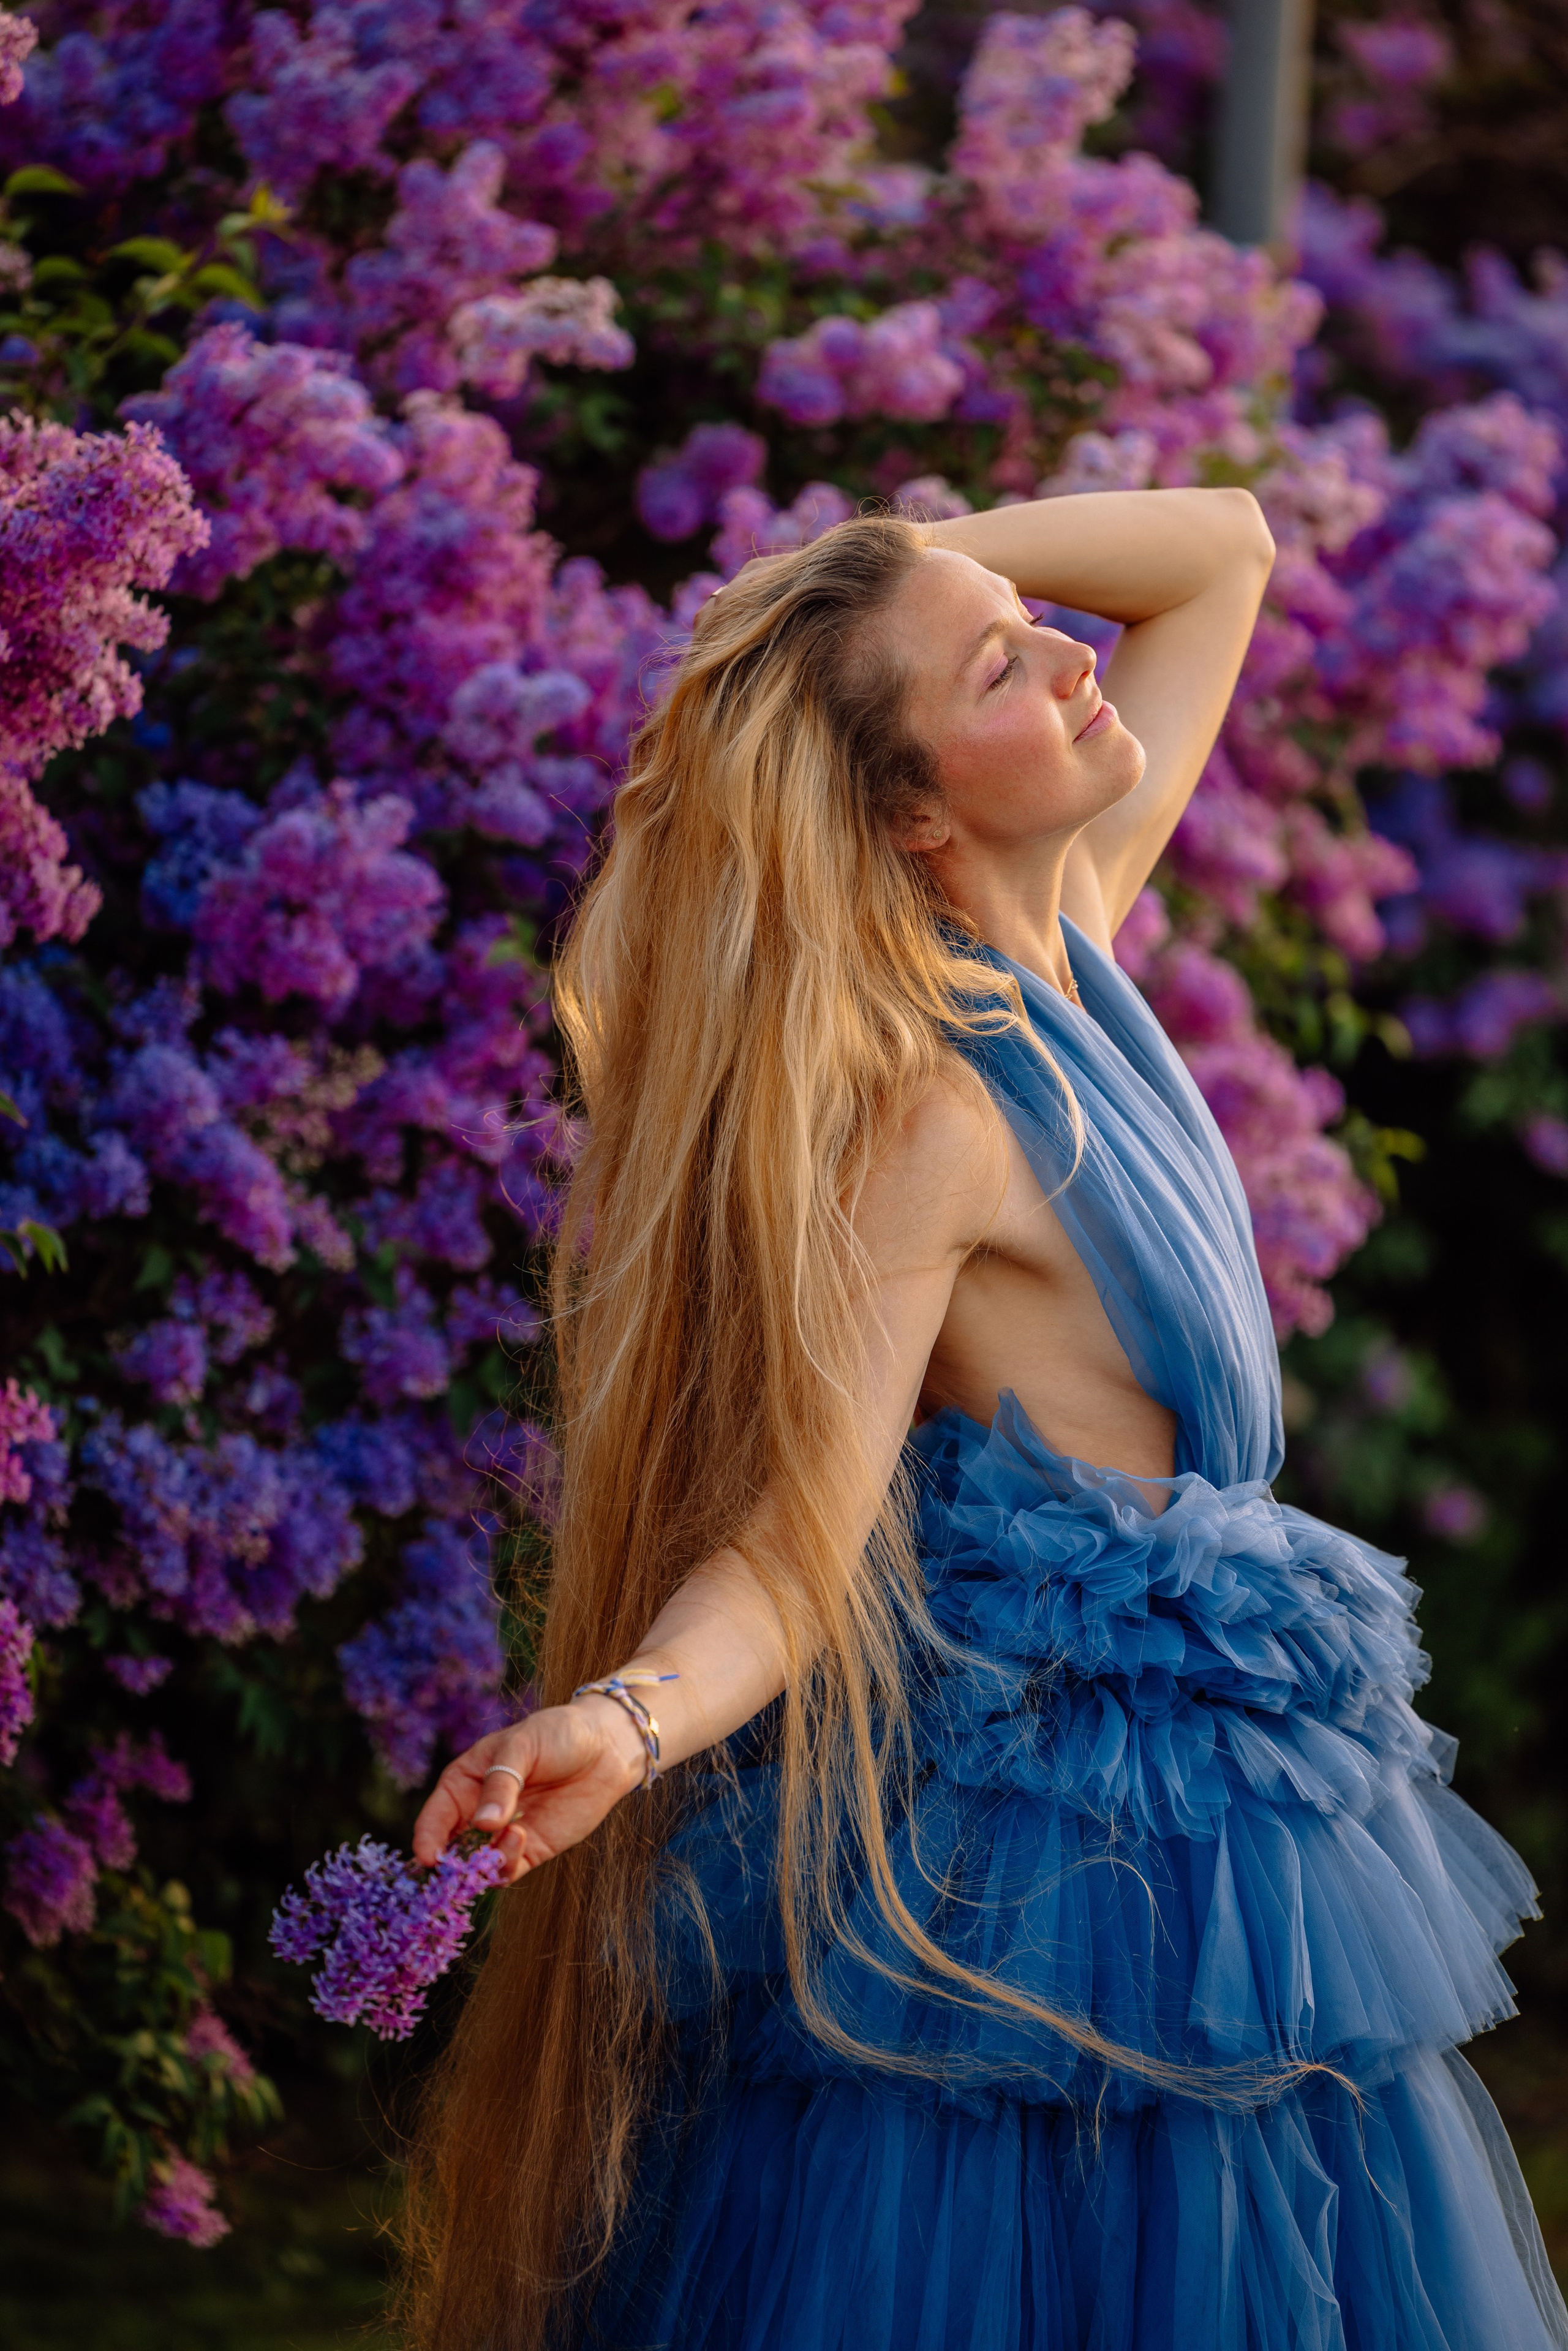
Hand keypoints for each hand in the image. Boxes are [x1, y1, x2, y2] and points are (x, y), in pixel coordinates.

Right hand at [412, 1697, 647, 1883]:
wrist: (606, 1747)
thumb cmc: (557, 1734)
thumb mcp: (522, 1746)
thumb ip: (501, 1783)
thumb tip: (482, 1823)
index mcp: (464, 1782)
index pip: (435, 1816)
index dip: (427, 1839)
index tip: (429, 1857)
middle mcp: (477, 1812)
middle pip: (451, 1850)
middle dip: (450, 1866)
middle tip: (460, 1869)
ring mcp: (502, 1834)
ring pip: (477, 1866)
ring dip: (484, 1863)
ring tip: (512, 1835)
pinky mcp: (529, 1850)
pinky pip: (506, 1870)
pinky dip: (506, 1864)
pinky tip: (521, 1838)